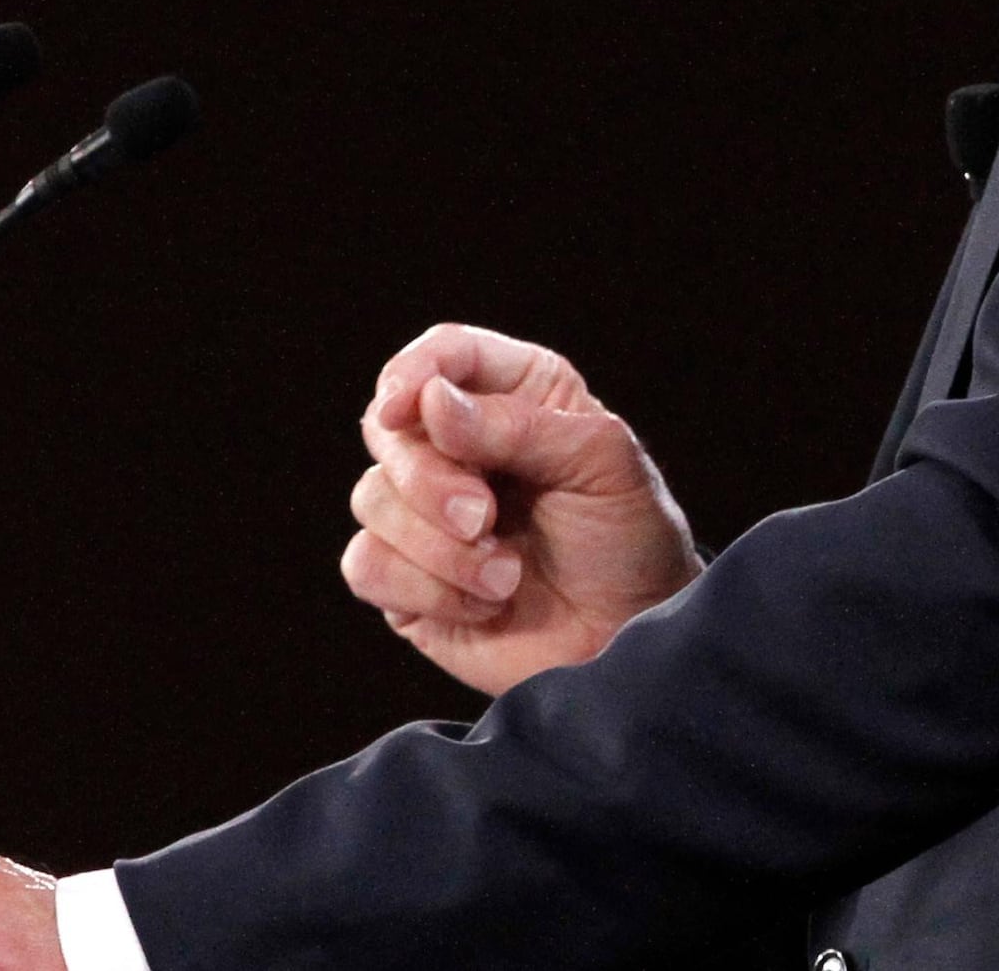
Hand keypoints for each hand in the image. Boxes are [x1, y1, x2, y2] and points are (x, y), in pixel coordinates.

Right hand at [342, 322, 703, 696]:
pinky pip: (366, 565)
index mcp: (515, 396)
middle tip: (483, 518)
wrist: (632, 644)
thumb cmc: (630, 542)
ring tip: (505, 577)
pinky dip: (425, 590)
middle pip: (390, 427)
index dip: (413, 372)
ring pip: (372, 498)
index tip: (404, 408)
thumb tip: (430, 402)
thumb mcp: (601, 463)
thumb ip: (517, 426)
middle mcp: (461, 447)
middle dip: (429, 479)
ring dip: (439, 547)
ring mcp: (427, 516)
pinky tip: (483, 605)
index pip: (444, 354)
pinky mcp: (409, 580)